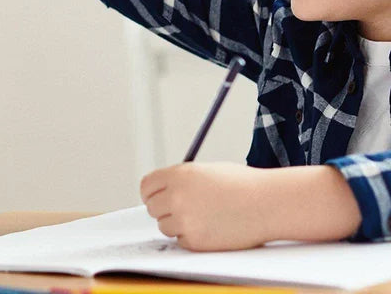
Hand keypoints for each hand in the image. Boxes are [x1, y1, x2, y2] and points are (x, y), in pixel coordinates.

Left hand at [140, 162, 361, 250]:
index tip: (156, 198)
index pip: (146, 186)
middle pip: (152, 207)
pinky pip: (181, 241)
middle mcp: (176, 196)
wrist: (267, 203)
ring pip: (165, 226)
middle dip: (164, 209)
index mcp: (178, 174)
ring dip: (177, 224)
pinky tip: (211, 228)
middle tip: (181, 209)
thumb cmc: (240, 184)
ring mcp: (184, 220)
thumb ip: (179, 180)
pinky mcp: (195, 241)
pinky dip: (191, 238)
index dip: (151, 193)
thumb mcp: (204, 171)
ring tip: (202, 217)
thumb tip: (160, 192)